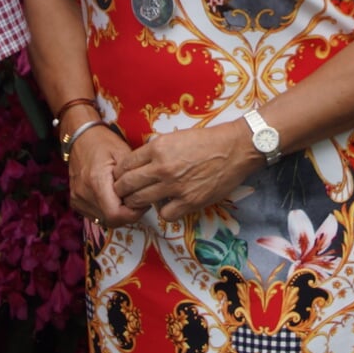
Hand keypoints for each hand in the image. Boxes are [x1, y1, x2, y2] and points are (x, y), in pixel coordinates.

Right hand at [67, 124, 142, 228]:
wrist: (81, 137)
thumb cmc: (103, 142)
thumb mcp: (124, 154)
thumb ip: (134, 177)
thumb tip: (147, 193)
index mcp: (96, 181)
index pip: (116, 214)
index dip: (133, 213)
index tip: (142, 201)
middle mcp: (84, 193)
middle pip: (112, 220)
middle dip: (128, 213)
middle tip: (137, 198)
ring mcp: (78, 199)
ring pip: (104, 220)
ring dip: (118, 213)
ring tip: (125, 196)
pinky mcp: (76, 202)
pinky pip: (96, 215)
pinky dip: (107, 210)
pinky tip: (114, 197)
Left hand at [112, 121, 258, 221]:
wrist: (234, 149)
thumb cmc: (206, 140)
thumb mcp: (174, 137)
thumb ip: (155, 150)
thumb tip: (139, 164)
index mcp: (157, 148)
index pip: (125, 165)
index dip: (119, 174)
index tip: (120, 178)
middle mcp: (162, 168)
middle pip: (127, 185)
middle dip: (121, 191)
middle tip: (123, 193)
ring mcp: (175, 186)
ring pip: (140, 201)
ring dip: (138, 203)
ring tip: (143, 200)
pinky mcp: (189, 201)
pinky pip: (165, 215)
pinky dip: (164, 212)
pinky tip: (169, 205)